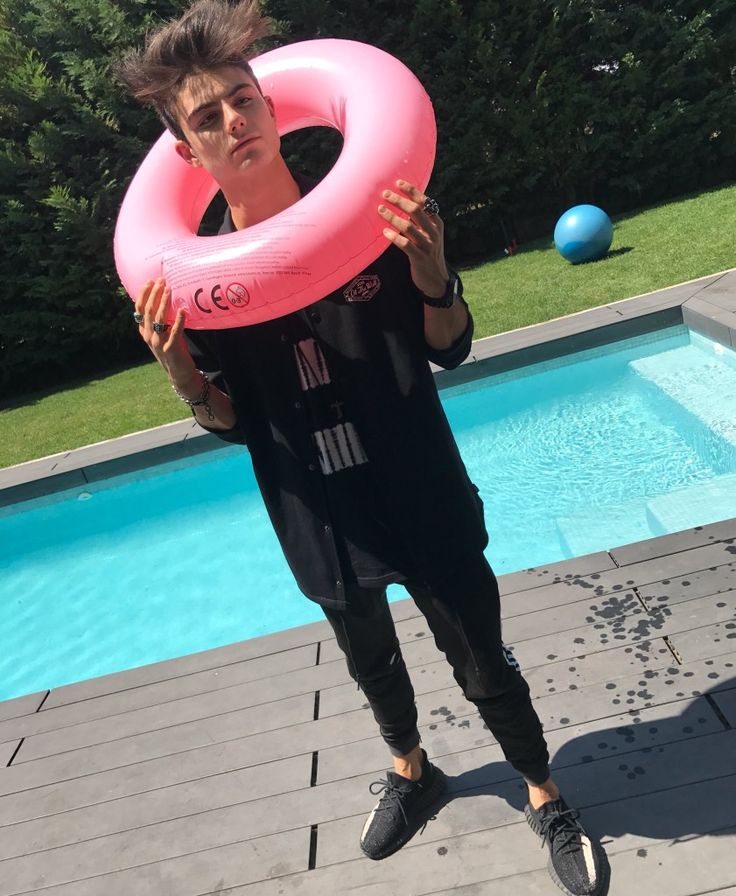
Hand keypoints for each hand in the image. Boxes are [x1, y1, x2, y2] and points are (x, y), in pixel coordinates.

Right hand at [134, 278, 193, 381]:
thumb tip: (165, 300)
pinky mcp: (171, 350)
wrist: (178, 373)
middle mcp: (148, 336)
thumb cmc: (172, 350)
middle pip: (148, 310)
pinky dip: (179, 321)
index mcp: (144, 332)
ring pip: (159, 319)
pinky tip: (183, 310)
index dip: (143, 294)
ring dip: (164, 302)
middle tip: (162, 280)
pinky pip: (174, 332)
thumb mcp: (161, 335)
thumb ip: (159, 322)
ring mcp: (158, 343)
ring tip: (169, 289)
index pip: (139, 309)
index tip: (150, 281)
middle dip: (154, 293)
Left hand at [378, 180, 448, 297]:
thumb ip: (421, 222)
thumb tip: (405, 203)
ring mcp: (427, 245)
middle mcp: (433, 232)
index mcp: (436, 223)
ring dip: (392, 216)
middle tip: (385, 194)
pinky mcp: (420, 258)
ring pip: (408, 226)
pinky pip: (405, 245)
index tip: (398, 182)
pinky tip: (385, 232)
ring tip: (380, 210)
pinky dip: (394, 237)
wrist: (437, 280)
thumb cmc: (428, 254)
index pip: (425, 202)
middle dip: (399, 200)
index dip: (411, 191)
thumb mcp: (430, 235)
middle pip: (416, 211)